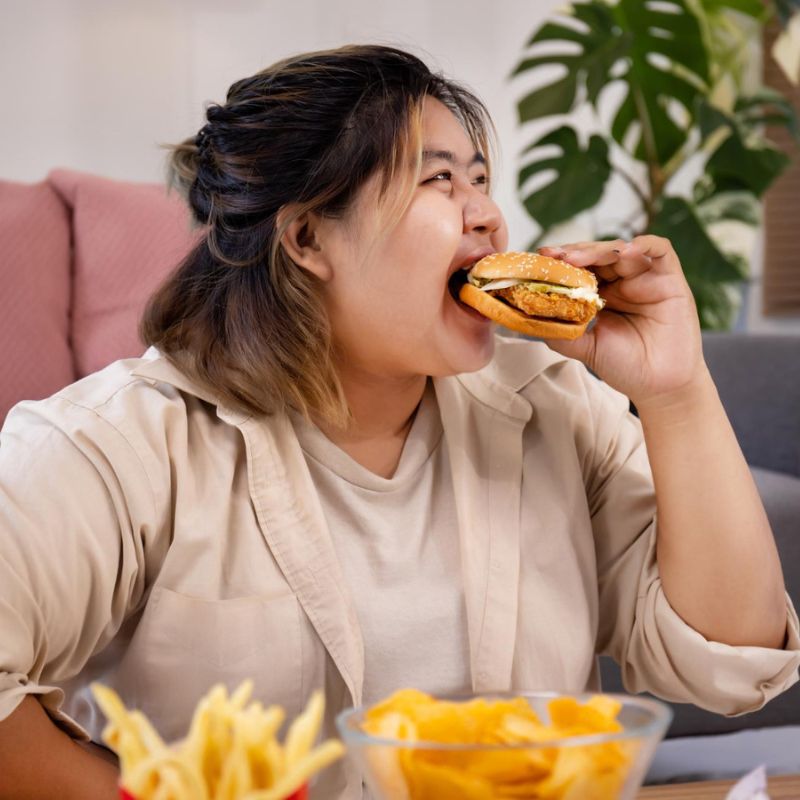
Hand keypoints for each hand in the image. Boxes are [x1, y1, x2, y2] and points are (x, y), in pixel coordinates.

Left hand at [537, 236, 707, 407]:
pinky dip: (644, 244)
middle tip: (555, 256)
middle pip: (598, 254)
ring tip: (578, 258)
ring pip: (622, 250)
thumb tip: (527, 320)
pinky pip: (661, 250)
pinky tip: (625, 251)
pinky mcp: (671, 279)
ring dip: (599, 250)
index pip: (581, 268)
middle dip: (575, 253)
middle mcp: (624, 282)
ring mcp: (647, 279)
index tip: (541, 260)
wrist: (660, 386)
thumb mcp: (585, 348)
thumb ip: (560, 332)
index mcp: (603, 294)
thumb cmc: (626, 366)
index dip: (561, 262)